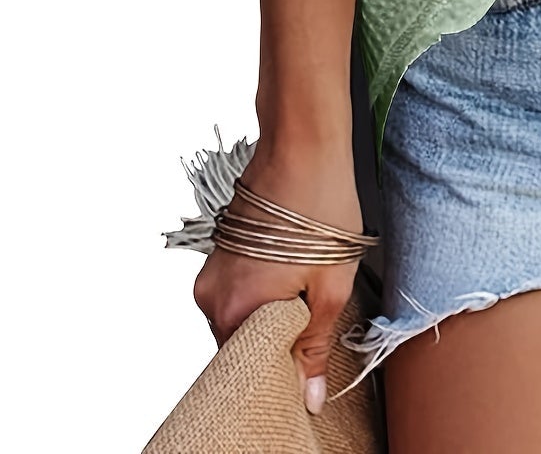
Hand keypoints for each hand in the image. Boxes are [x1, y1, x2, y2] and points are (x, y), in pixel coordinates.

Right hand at [192, 138, 364, 415]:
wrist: (304, 141)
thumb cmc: (320, 206)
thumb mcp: (330, 285)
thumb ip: (313, 346)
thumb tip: (308, 399)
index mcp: (233, 310)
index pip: (246, 372)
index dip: (279, 372)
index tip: (305, 368)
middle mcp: (211, 294)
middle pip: (241, 344)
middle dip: (277, 343)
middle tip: (313, 325)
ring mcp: (213, 270)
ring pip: (242, 314)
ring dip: (272, 313)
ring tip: (307, 289)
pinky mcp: (221, 251)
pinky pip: (240, 289)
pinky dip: (264, 290)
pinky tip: (294, 270)